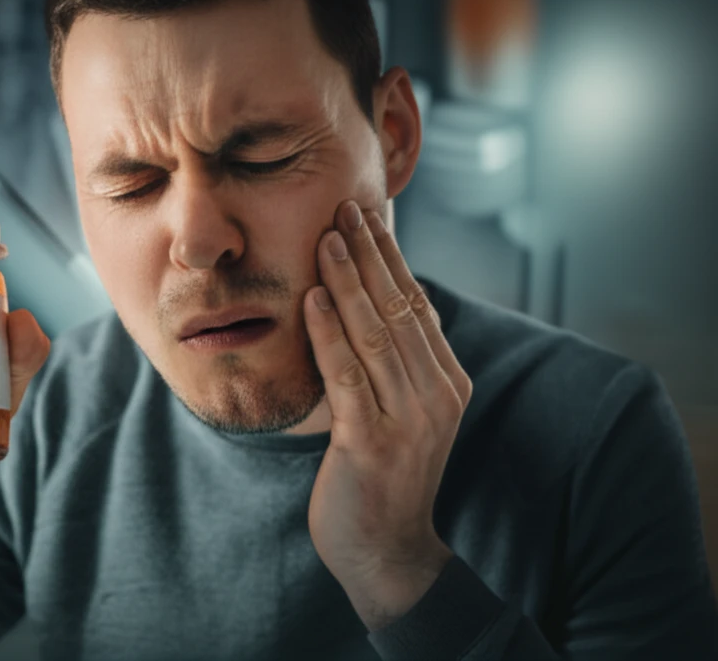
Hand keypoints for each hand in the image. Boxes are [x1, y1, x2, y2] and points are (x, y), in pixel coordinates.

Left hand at [303, 200, 471, 630]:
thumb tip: (369, 304)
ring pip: (375, 333)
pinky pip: (347, 374)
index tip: (367, 217)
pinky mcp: (372, 442)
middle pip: (400, 308)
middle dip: (371, 254)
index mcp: (448, 382)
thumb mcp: (402, 413)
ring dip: (349, 280)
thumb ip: (395, 364)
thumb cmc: (384, 475)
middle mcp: (437, 395)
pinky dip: (328, 332)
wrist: (386, 551)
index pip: (418, 305)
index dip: (391, 258)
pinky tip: (312, 297)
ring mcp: (408, 419)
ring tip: (325, 237)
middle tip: (344, 207)